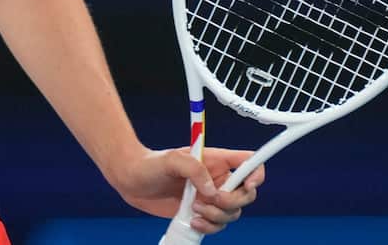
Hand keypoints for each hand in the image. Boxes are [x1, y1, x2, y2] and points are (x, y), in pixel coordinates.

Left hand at [113, 146, 264, 235]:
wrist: (131, 180)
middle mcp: (217, 179)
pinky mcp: (201, 213)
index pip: (248, 163)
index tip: (247, 184)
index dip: (256, 173)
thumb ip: (194, 169)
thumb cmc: (149, 164)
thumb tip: (212, 191)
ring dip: (218, 216)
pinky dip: (210, 227)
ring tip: (194, 209)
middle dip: (232, 201)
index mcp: (215, 161)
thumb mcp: (171, 160)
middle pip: (246, 195)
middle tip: (210, 199)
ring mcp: (209, 198)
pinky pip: (218, 226)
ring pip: (232, 214)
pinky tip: (193, 221)